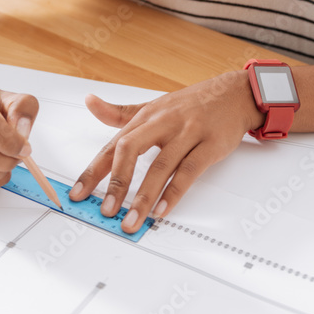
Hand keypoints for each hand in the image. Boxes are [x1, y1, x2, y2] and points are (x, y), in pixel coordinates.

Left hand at [69, 70, 262, 233]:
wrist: (234, 93)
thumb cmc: (192, 104)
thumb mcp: (154, 105)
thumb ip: (120, 112)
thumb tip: (90, 102)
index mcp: (146, 117)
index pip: (113, 145)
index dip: (94, 170)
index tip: (78, 193)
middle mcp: (163, 123)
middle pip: (131, 149)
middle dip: (117, 182)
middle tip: (107, 210)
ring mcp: (187, 132)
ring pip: (161, 166)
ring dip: (145, 197)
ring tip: (132, 220)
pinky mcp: (210, 144)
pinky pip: (189, 171)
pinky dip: (175, 192)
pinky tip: (163, 210)